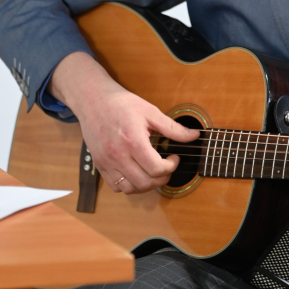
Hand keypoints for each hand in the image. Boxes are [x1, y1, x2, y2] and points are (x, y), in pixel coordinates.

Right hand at [48, 52, 198, 193]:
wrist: (93, 100)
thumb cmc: (121, 104)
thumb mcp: (150, 112)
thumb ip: (173, 128)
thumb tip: (194, 136)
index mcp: (132, 140)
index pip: (156, 169)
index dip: (171, 167)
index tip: (174, 158)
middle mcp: (118, 154)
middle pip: (145, 182)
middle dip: (162, 178)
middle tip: (167, 168)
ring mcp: (106, 162)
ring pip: (130, 188)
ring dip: (146, 185)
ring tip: (153, 173)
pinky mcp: (99, 165)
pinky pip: (115, 187)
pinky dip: (129, 186)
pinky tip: (137, 173)